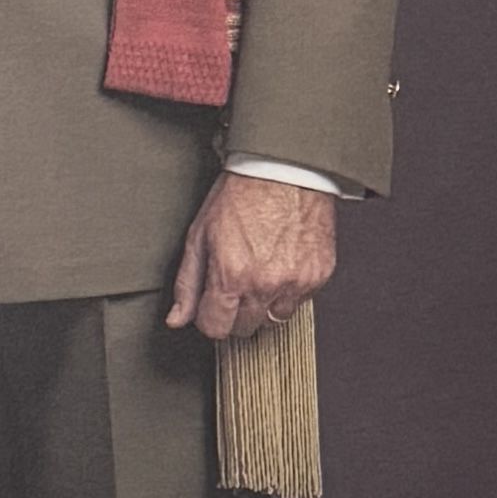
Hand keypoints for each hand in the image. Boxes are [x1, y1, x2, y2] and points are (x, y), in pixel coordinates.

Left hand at [167, 172, 335, 345]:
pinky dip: (290, 289)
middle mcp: (265, 284)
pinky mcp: (319, 275)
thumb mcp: (200, 234)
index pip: (216, 328)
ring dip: (265, 304)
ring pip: (274, 319)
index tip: (212, 304)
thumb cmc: (242, 193)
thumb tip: (177, 319)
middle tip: (237, 282)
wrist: (285, 168)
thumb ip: (188, 283)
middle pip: (244, 328)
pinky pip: (301, 301)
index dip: (210, 317)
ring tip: (261, 272)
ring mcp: (295, 282)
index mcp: (232, 276)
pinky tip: (282, 263)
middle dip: (236, 311)